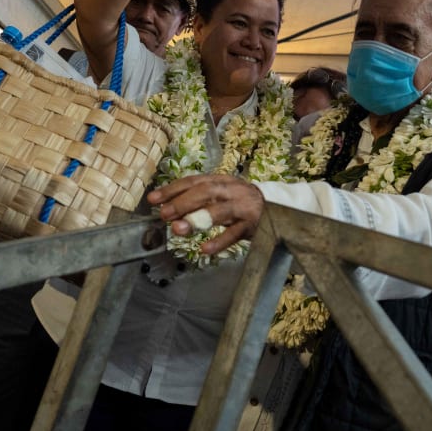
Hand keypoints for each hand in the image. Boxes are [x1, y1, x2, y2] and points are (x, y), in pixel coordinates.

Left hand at [146, 174, 264, 254]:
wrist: (278, 208)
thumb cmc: (242, 202)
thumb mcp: (222, 195)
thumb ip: (198, 200)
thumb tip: (168, 209)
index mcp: (221, 181)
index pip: (193, 181)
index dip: (172, 189)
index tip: (153, 199)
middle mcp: (231, 191)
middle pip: (205, 192)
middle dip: (182, 202)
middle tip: (164, 214)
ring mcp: (243, 208)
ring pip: (219, 210)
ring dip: (197, 218)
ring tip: (178, 229)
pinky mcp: (252, 225)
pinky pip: (234, 234)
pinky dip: (219, 241)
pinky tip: (205, 249)